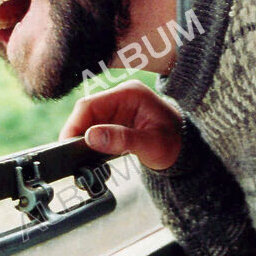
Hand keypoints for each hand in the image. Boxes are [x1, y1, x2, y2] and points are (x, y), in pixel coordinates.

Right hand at [59, 79, 182, 170]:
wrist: (187, 149)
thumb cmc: (175, 143)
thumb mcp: (151, 144)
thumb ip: (122, 139)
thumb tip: (91, 137)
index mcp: (130, 94)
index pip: (90, 105)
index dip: (75, 124)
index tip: (67, 145)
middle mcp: (121, 98)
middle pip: (87, 113)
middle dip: (77, 134)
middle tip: (72, 158)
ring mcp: (119, 109)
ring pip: (89, 122)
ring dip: (83, 140)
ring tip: (81, 160)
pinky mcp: (117, 121)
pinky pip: (97, 129)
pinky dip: (92, 143)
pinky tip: (91, 157)